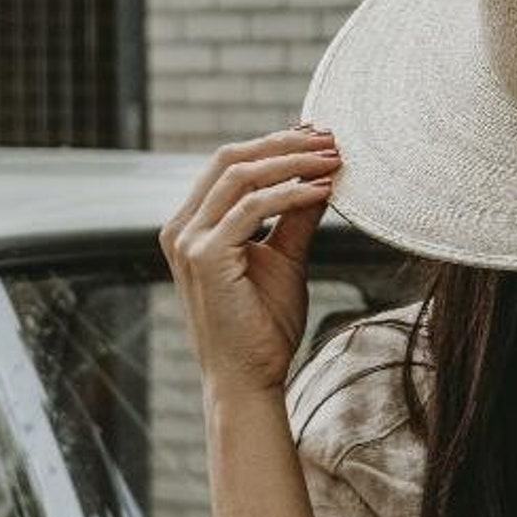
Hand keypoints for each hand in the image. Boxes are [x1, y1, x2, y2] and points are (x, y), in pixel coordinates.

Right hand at [161, 123, 340, 398]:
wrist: (249, 378)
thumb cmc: (264, 327)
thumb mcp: (285, 261)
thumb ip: (295, 220)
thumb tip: (320, 180)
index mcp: (193, 225)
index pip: (230, 165)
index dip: (274, 145)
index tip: (318, 137)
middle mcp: (181, 227)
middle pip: (231, 159)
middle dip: (284, 144)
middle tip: (331, 138)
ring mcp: (187, 241)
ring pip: (239, 176)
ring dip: (292, 162)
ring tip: (335, 159)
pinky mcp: (205, 257)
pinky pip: (251, 208)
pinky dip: (290, 194)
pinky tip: (324, 191)